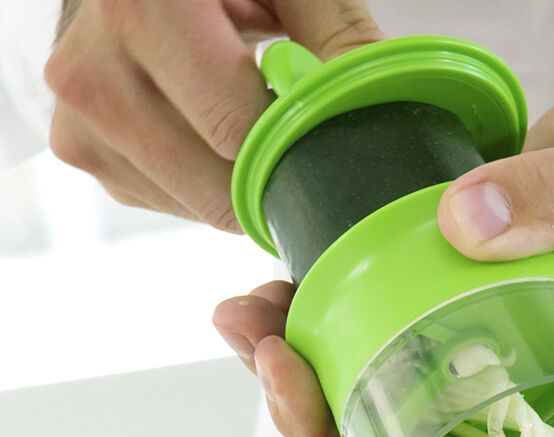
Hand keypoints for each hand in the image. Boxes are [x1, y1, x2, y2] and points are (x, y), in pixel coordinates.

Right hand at [44, 0, 383, 228]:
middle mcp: (91, 68)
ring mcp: (80, 117)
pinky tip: (204, 126)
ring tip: (236, 112)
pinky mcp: (83, 151)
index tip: (321, 140)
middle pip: (219, 184)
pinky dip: (205, 182)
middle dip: (272, 171)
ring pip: (198, 204)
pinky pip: (173, 201)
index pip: (236, 132)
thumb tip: (375, 107)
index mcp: (140, 9)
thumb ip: (336, 35)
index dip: (293, 147)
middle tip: (291, 135)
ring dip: (240, 180)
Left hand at [212, 80, 553, 436]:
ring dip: (300, 381)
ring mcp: (484, 376)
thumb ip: (550, 203)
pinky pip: (375, 355)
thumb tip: (463, 222)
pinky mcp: (453, 332)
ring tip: (250, 317)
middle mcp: (520, 416)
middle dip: (319, 426)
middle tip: (274, 358)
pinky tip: (272, 295)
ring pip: (376, 411)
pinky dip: (316, 335)